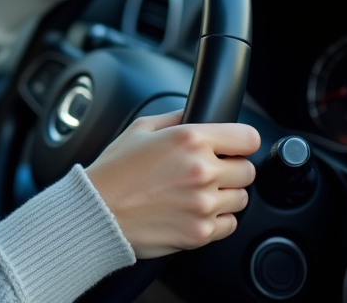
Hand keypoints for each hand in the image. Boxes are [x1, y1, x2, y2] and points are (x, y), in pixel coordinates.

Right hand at [85, 110, 259, 258]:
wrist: (97, 211)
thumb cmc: (114, 171)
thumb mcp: (140, 129)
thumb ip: (175, 117)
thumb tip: (197, 114)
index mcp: (190, 140)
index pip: (249, 138)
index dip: (240, 142)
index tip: (232, 148)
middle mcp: (202, 171)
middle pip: (248, 170)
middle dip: (231, 169)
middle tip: (206, 172)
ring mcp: (204, 204)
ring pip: (241, 198)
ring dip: (224, 195)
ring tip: (195, 193)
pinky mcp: (201, 232)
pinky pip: (230, 224)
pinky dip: (217, 219)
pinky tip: (192, 211)